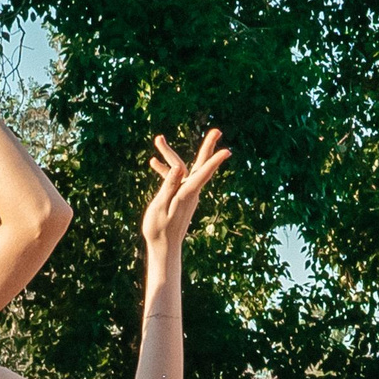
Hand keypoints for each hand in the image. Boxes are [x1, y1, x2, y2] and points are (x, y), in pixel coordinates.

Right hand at [140, 130, 230, 253]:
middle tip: (216, 130)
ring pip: (184, 168)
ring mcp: (187, 194)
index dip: (213, 162)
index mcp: (186, 194)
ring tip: (158, 139)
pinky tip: (153, 162)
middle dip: (207, 147)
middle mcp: (190, 192)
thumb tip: (178, 169)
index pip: (202, 174)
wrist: (163, 247)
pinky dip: (165, 169)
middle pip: (201, 165)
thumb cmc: (159, 230)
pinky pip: (175, 178)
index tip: (226, 151)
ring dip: (169, 154)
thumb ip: (168, 186)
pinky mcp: (181, 196)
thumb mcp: (161, 207)